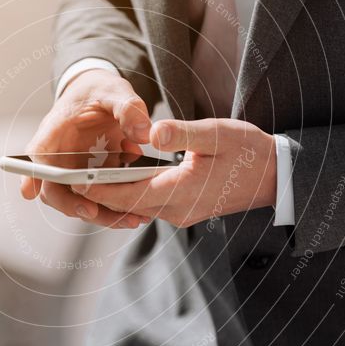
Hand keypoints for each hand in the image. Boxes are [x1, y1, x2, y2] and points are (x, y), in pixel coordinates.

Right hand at [20, 69, 151, 228]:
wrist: (105, 95)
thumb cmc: (99, 90)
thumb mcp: (114, 90)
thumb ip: (128, 108)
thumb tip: (143, 133)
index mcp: (54, 133)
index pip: (37, 157)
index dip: (31, 177)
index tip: (31, 192)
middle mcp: (60, 158)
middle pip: (55, 191)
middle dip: (72, 205)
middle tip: (93, 212)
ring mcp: (77, 173)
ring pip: (80, 202)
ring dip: (102, 215)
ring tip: (131, 219)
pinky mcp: (95, 180)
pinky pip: (102, 201)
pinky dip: (118, 209)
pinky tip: (141, 212)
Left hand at [71, 118, 277, 227]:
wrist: (274, 176)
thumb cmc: (248, 152)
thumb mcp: (217, 134)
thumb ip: (182, 132)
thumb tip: (151, 132)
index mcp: (180, 192)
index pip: (127, 197)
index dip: (97, 190)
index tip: (72, 179)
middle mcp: (176, 210)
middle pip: (125, 206)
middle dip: (98, 193)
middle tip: (70, 176)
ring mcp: (181, 213)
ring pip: (136, 208)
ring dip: (114, 195)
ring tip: (88, 176)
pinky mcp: (185, 210)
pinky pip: (149, 205)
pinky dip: (132, 194)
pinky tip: (121, 177)